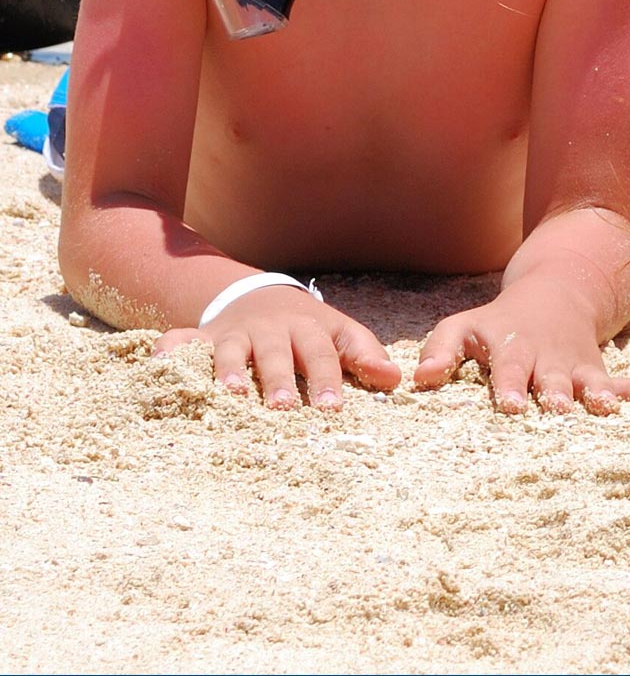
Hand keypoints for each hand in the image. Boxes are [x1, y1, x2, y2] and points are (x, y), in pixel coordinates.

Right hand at [155, 290, 401, 410]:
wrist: (261, 295)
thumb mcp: (339, 333)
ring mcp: (234, 333)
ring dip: (229, 370)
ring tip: (230, 395)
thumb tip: (395, 381)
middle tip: (283, 409)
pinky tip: (159, 365)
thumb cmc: (308, 329)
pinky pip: (181, 341)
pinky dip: (170, 350)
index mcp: (308, 329)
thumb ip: (364, 355)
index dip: (327, 379)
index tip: (332, 408)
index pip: (322, 353)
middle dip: (280, 381)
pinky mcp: (202, 338)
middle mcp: (270, 330)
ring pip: (231, 350)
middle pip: (277, 354)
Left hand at [412, 280, 629, 413]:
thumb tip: (420, 380)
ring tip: (608, 410)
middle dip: (556, 396)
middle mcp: (549, 359)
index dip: (510, 386)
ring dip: (599, 396)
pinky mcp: (598, 373)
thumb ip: (440, 349)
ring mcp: (577, 366)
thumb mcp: (464, 325)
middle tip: (559, 412)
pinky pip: (625, 382)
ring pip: (590, 383)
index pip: (510, 369)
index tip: (511, 406)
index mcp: (514, 348)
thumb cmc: (499, 321)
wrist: (559, 289)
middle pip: (553, 380)